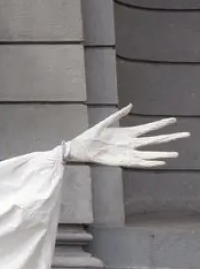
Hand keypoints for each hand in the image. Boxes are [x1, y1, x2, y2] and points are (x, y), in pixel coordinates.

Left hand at [65, 104, 187, 167]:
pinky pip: (140, 163)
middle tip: (186, 135)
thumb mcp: (104, 123)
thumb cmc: (91, 135)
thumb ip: (117, 115)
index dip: (161, 123)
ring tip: (176, 154)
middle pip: (155, 140)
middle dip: (170, 137)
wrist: (82, 149)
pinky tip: (161, 162)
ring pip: (150, 153)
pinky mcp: (124, 162)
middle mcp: (132, 142)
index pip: (149, 127)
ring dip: (163, 153)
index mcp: (128, 132)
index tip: (173, 120)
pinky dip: (151, 163)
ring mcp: (130, 152)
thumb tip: (130, 105)